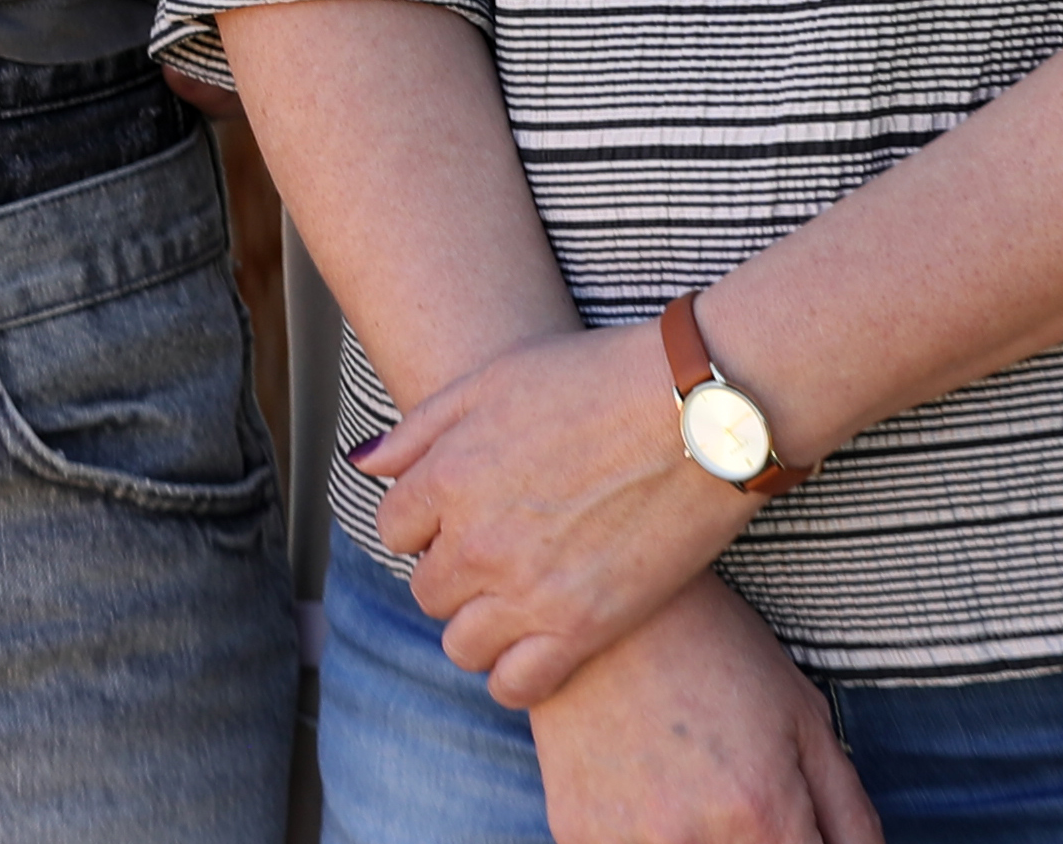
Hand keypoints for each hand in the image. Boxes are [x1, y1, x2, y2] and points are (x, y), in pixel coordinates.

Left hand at [368, 322, 749, 706]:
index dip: (425, 523)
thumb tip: (362, 465)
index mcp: (448, 475)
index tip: (459, 517)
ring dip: (479, 626)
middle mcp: (477, 539)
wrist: (701, 412)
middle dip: (452, 574)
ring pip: (461, 644)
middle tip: (496, 555)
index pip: (394, 529)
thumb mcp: (496, 377)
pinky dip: (515, 675)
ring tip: (515, 601)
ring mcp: (528, 589)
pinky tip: (537, 646)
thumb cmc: (600, 378)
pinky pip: (516, 685)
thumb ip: (420, 428)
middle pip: (427, 589)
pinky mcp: (583, 627)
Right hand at [525, 574, 879, 843]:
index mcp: (761, 813)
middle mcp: (692, 840)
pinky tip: (641, 784)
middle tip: (727, 784)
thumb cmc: (709, 646)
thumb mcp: (803, 716)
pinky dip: (643, 834)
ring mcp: (624, 842)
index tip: (788, 821)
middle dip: (750, 836)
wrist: (597, 598)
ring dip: (695, 835)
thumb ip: (849, 813)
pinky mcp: (577, 834)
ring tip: (681, 780)